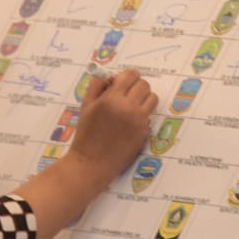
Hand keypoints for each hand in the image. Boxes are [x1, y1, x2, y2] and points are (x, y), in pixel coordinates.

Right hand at [68, 68, 157, 184]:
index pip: (131, 75)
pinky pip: (149, 116)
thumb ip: (97, 86)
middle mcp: (128, 108)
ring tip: (132, 106)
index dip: (128, 76)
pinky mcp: (145, 133)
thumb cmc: (86, 134)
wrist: (91, 163)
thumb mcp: (86, 106)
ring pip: (152, 99)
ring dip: (143, 99)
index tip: (125, 80)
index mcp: (112, 98)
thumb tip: (111, 76)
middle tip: (127, 94)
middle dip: (136, 86)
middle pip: (144, 85)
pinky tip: (129, 124)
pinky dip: (142, 116)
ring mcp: (139, 121)